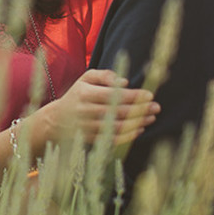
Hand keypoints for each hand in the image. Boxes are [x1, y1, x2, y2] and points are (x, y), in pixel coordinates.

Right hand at [25, 69, 158, 151]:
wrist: (56, 119)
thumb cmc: (77, 95)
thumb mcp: (85, 79)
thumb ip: (104, 75)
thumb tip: (124, 82)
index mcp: (84, 93)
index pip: (113, 95)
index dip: (133, 96)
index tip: (149, 95)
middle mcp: (85, 111)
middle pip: (118, 111)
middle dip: (140, 110)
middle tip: (156, 107)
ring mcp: (88, 127)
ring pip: (117, 126)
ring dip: (137, 123)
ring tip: (151, 118)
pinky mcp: (90, 139)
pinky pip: (112, 139)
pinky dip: (128, 135)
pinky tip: (139, 129)